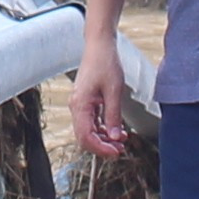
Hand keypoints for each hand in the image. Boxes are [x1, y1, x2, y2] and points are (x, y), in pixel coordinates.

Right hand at [74, 30, 132, 157]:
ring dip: (103, 138)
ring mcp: (80, 104)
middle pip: (84, 137)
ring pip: (88, 131)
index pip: (86, 137)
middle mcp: (76, 106)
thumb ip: (114, 116)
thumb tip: (115, 137)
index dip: (100, 148)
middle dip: (102, 146)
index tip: (116, 152)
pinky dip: (103, 128)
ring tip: (121, 141)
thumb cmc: (105, 63)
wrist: (99, 46)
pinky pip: (91, 122)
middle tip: (120, 150)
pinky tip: (116, 130)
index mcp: (80, 105)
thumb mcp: (114, 91)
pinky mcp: (85, 102)